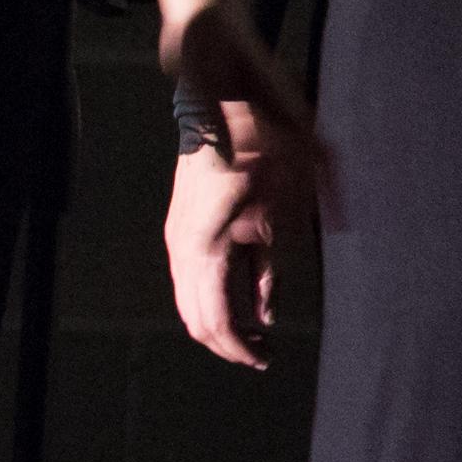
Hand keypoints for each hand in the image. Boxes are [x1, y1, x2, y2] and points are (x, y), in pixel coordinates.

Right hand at [168, 139, 286, 370]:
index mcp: (207, 248)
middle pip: (195, 319)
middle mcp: (183, 248)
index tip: (264, 359)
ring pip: (187, 302)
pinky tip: (243, 300)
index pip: (216, 321)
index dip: (240, 349)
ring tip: (256, 332)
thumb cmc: (263, 148)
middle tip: (263, 353)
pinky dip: (212, 299)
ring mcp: (177, 237)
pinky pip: (189, 279)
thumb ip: (272, 272)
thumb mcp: (284, 213)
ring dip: (218, 323)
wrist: (225, 102)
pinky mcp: (180, 227)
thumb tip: (265, 316)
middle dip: (228, 343)